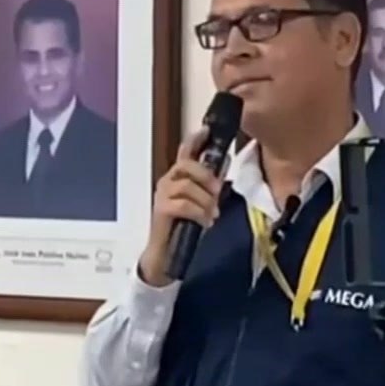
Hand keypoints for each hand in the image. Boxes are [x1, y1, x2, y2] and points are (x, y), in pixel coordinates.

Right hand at [137, 128, 222, 286]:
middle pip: (186, 164)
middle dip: (206, 175)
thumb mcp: (200, 204)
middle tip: (217, 190)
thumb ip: (208, 188)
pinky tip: (204, 222)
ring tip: (211, 215)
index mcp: (177, 177)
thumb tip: (224, 170)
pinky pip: (184, 204)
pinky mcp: (161, 210)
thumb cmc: (184, 228)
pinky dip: (199, 213)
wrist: (166, 255)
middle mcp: (167, 182)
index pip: (184, 152)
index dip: (195, 139)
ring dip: (205, 200)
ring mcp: (162, 195)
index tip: (207, 130)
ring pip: (187, 185)